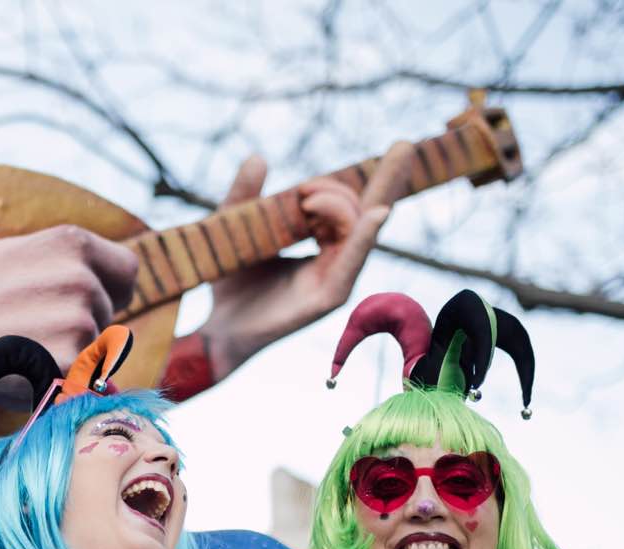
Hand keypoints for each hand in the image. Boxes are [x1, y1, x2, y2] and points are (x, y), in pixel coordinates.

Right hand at [0, 225, 138, 400]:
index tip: (85, 307)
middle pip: (109, 319)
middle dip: (78, 330)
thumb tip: (110, 291)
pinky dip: (54, 386)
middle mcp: (82, 279)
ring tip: (16, 349)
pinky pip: (78, 383)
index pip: (127, 274)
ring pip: (95, 354)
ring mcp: (77, 324)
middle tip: (25, 331)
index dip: (111, 293)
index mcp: (73, 243)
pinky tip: (17, 371)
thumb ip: (67, 264)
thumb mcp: (20, 253)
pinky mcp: (67, 366)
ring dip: (65, 360)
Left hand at [197, 144, 413, 377]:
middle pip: (368, 212)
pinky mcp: (329, 298)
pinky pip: (352, 262)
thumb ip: (245, 195)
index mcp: (320, 244)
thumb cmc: (230, 284)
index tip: (304, 188)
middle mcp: (335, 260)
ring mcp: (336, 278)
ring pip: (358, 230)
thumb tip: (258, 157)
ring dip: (339, 205)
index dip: (346, 185)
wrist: (218, 330)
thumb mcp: (236, 229)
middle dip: (388, 178)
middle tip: (405, 143)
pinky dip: (363, 237)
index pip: (347, 206)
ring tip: (307, 198)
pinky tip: (377, 216)